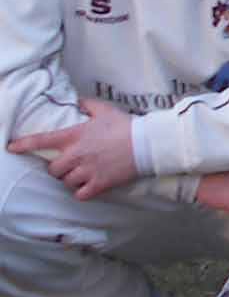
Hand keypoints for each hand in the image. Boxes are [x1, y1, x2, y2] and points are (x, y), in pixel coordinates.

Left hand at [8, 97, 140, 198]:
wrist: (148, 143)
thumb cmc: (126, 125)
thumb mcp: (106, 110)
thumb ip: (88, 105)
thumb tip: (79, 102)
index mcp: (75, 136)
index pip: (42, 141)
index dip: (23, 145)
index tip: (11, 148)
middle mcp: (77, 155)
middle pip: (53, 170)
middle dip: (58, 169)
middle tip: (70, 166)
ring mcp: (88, 171)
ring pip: (66, 182)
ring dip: (71, 180)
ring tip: (81, 175)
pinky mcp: (100, 183)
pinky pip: (80, 194)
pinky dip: (81, 192)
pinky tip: (88, 187)